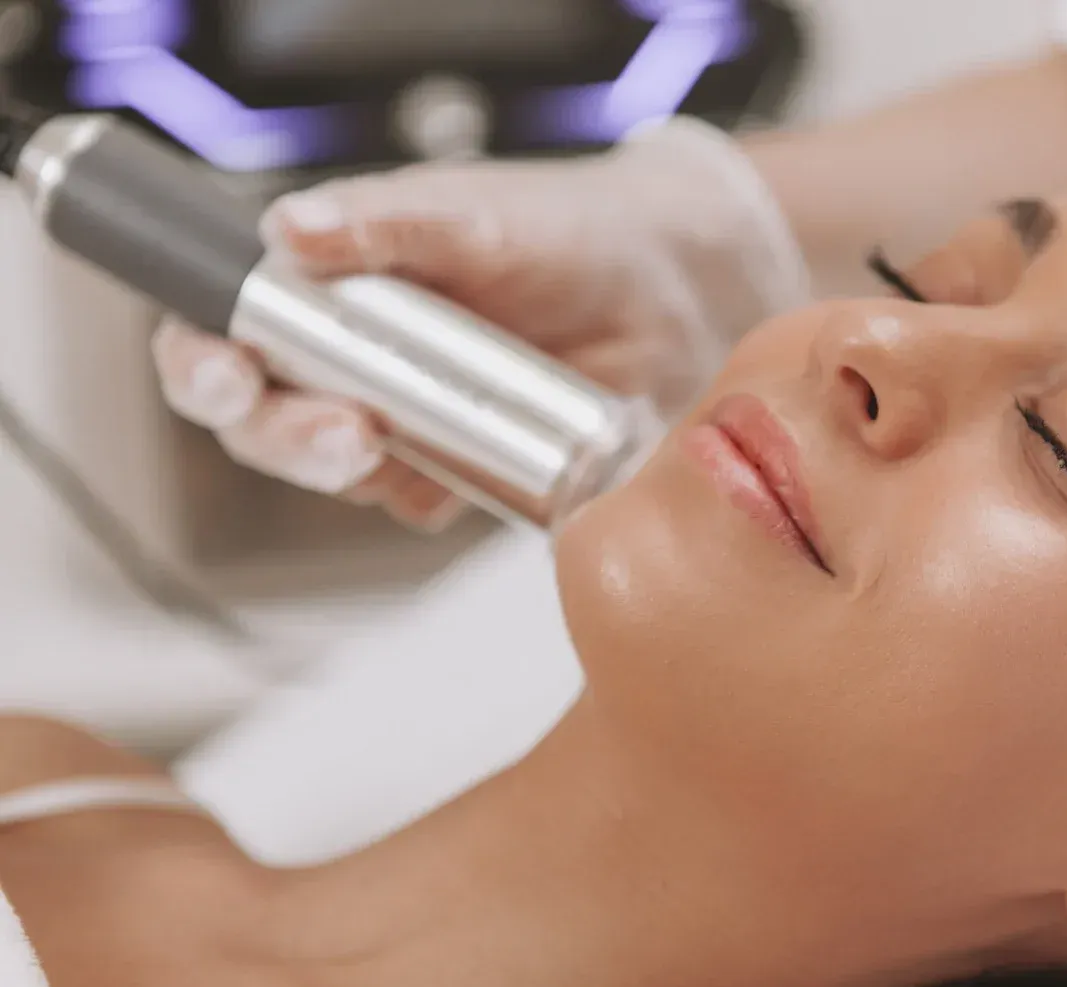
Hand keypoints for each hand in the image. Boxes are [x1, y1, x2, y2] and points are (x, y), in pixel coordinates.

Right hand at [152, 118, 808, 527]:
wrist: (670, 291)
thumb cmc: (562, 231)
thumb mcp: (476, 213)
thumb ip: (387, 222)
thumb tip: (292, 228)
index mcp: (323, 286)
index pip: (222, 331)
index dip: (201, 363)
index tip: (223, 374)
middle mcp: (346, 357)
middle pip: (262, 420)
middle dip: (281, 434)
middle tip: (340, 430)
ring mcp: (400, 418)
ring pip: (335, 470)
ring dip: (347, 470)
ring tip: (383, 445)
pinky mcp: (458, 467)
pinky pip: (420, 500)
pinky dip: (434, 494)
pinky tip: (470, 472)